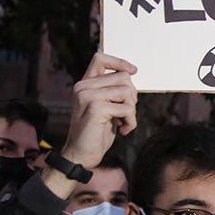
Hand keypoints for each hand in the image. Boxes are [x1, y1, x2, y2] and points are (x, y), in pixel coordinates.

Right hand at [59, 52, 138, 168]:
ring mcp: (87, 96)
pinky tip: (123, 130)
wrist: (80, 155)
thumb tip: (131, 74)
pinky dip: (131, 122)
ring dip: (132, 111)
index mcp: (84, 85)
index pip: (100, 58)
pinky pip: (127, 109)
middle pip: (123, 77)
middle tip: (126, 113)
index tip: (134, 71)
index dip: (119, 61)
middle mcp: (83, 87)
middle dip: (132, 96)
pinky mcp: (95, 108)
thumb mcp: (104, 107)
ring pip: (127, 92)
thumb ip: (111, 91)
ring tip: (123, 122)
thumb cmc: (95, 132)